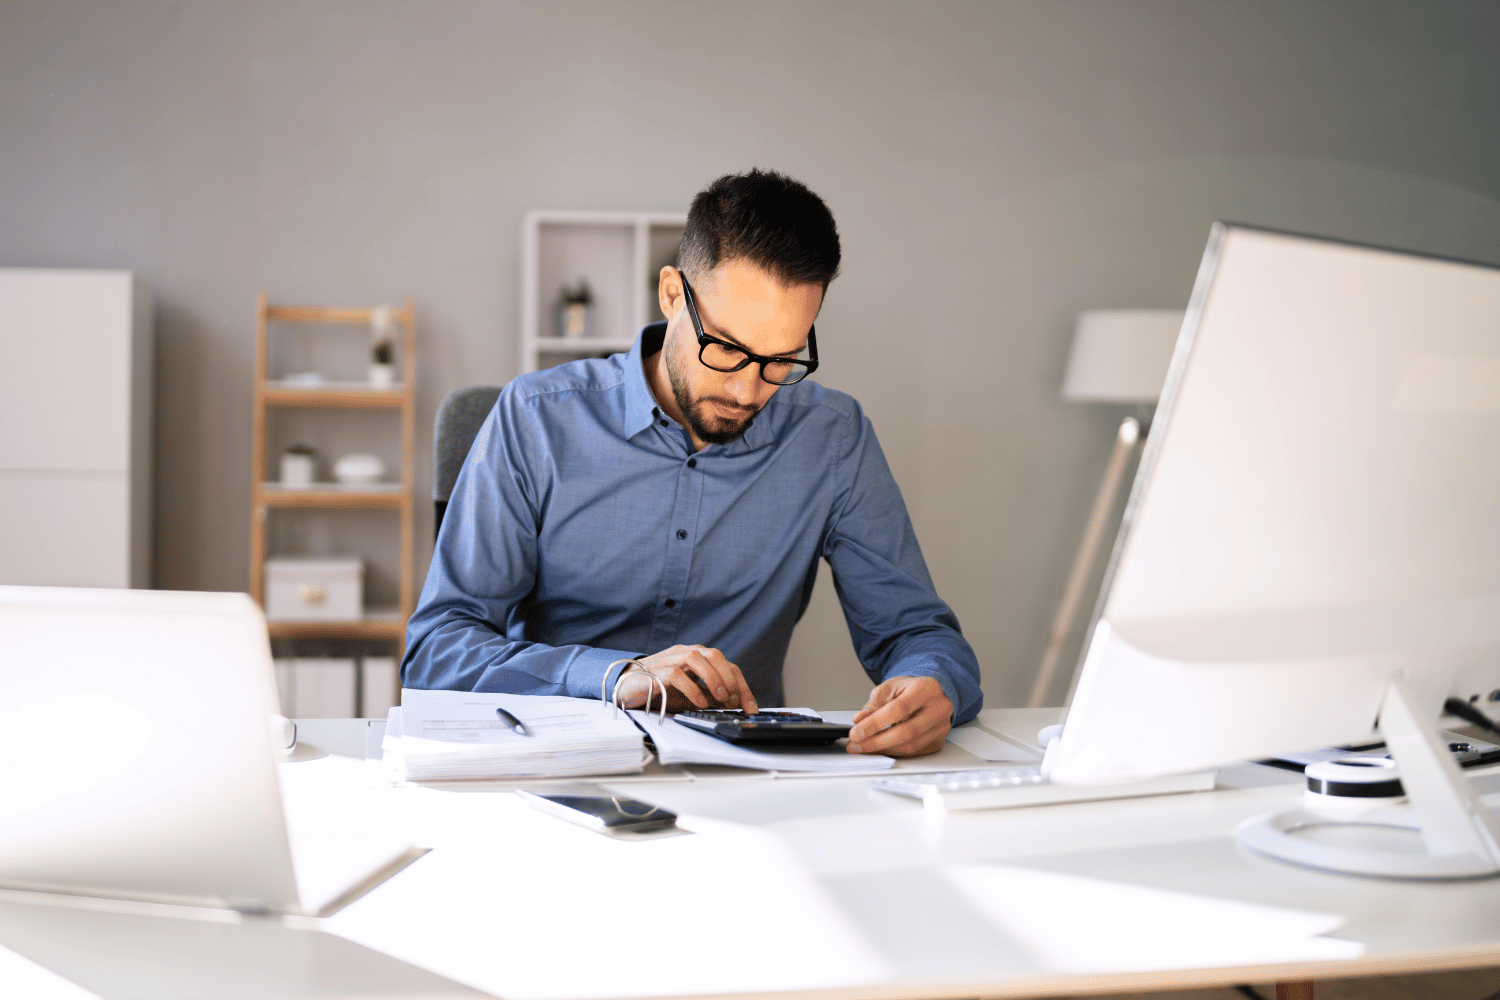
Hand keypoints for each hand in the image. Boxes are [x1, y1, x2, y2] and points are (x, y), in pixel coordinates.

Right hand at [614, 645, 759, 713]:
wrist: (627, 686)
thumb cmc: (660, 688)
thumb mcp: (690, 694)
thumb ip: (710, 696)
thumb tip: (733, 706)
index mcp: (697, 657)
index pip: (727, 664)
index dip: (742, 686)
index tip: (750, 707)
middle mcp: (686, 653)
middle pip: (715, 655)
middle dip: (729, 677)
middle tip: (734, 699)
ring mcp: (670, 659)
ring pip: (697, 658)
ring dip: (713, 678)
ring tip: (720, 698)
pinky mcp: (656, 671)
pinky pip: (677, 675)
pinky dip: (692, 689)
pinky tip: (699, 703)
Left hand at [847, 676, 951, 756]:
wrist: (931, 694)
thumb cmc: (911, 689)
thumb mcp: (890, 688)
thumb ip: (874, 704)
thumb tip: (859, 721)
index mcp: (927, 689)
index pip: (899, 709)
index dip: (875, 723)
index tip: (856, 733)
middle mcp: (939, 708)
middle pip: (906, 732)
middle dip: (876, 742)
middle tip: (856, 744)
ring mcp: (941, 727)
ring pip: (910, 746)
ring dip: (883, 749)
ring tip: (864, 746)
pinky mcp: (938, 741)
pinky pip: (913, 751)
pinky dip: (893, 751)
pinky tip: (880, 748)